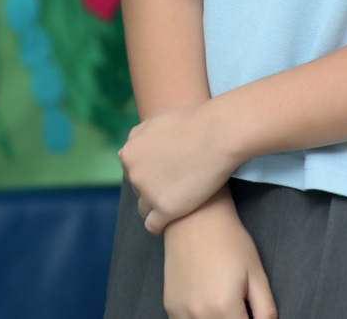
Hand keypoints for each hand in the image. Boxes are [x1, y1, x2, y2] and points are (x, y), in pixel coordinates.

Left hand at [117, 101, 235, 234]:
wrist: (217, 134)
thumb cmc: (192, 123)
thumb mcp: (155, 121)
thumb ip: (140, 137)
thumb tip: (131, 152)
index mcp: (129, 153)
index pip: (132, 170)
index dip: (150, 171)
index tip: (166, 170)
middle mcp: (133, 174)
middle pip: (138, 189)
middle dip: (153, 188)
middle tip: (176, 182)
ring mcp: (148, 192)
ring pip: (144, 209)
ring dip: (157, 206)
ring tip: (178, 199)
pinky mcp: (165, 209)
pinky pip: (153, 226)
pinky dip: (163, 223)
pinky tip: (176, 217)